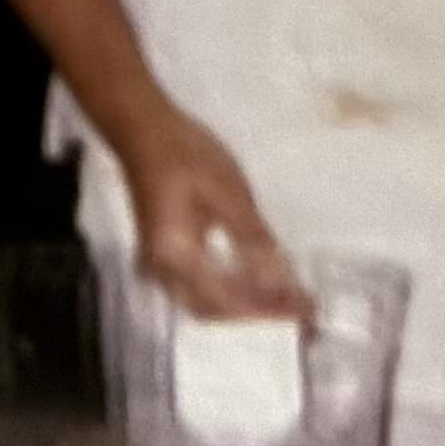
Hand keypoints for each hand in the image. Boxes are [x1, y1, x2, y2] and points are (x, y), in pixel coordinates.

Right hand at [122, 111, 308, 321]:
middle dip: (257, 314)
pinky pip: (200, 285)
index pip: (226, 303)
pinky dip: (230, 288)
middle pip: (213, 311)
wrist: (142, 130)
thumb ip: (254, 242)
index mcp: (176, 258)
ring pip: (206, 301)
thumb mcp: (229, 194)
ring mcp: (160, 265)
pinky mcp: (165, 255)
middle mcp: (163, 272)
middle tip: (298, 310)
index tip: (302, 313)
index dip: (265, 312)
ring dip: (245, 303)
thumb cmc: (186, 155)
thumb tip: (281, 283)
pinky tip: (256, 278)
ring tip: (285, 297)